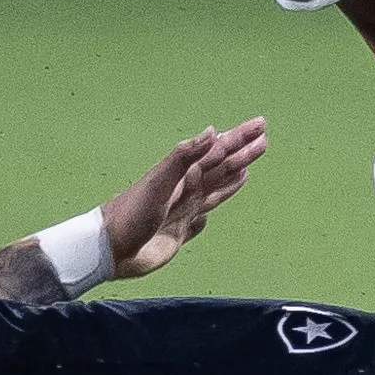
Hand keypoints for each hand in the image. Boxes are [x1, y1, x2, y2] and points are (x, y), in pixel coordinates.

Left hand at [100, 118, 267, 281]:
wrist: (111, 248)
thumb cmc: (131, 212)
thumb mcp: (159, 181)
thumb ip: (184, 157)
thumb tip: (212, 132)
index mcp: (182, 174)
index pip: (217, 150)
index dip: (238, 138)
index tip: (260, 126)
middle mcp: (185, 189)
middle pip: (220, 167)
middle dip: (242, 153)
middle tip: (263, 138)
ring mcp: (182, 211)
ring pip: (215, 189)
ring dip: (232, 176)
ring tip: (248, 165)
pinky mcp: (179, 232)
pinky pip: (202, 217)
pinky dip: (212, 207)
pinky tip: (214, 207)